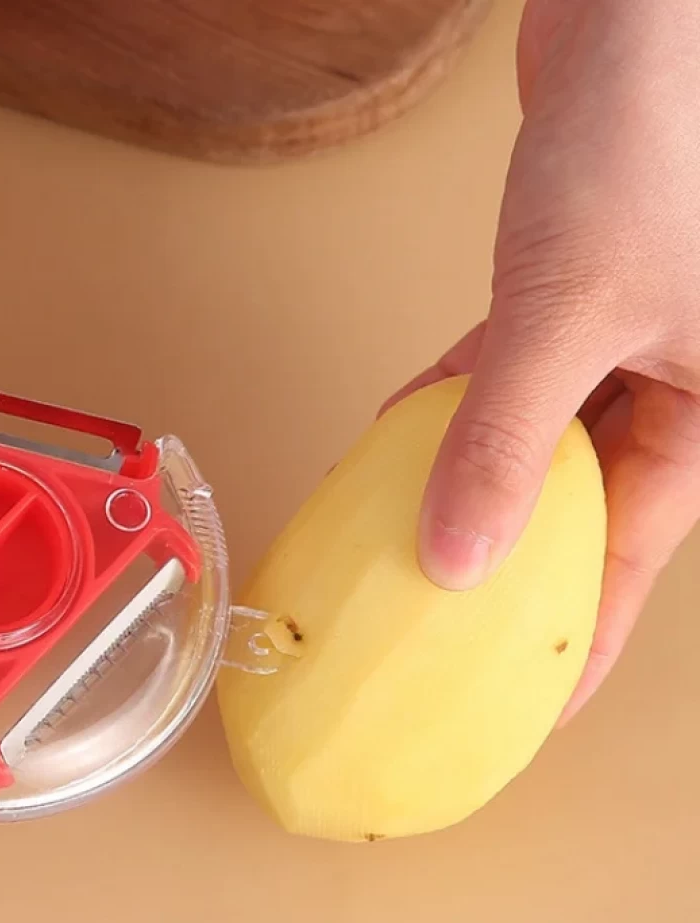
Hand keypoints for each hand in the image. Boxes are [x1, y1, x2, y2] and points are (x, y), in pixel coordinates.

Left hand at [383, 0, 699, 722]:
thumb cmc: (643, 148)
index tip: (528, 707)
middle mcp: (671, 388)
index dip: (578, 644)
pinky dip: (453, 409)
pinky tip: (399, 439)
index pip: (631, 560)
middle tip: (447, 633)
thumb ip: (504, 438)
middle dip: (511, 567)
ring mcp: (615, 344)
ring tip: (406, 543)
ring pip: (534, 446)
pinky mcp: (563, 300)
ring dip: (468, 483)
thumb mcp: (568, 315)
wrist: (633, 25)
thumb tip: (456, 557)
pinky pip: (502, 382)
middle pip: (579, 511)